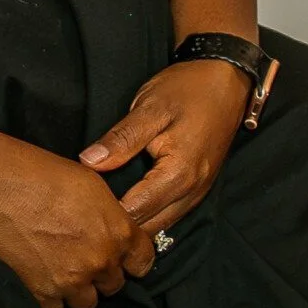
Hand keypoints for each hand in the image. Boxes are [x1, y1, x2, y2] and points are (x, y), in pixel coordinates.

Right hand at [0, 135, 150, 307]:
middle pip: (115, 285)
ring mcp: (72, 280)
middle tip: (88, 262)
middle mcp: (100, 260)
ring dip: (80, 292)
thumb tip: (112, 228)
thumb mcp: (94, 186)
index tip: (125, 260)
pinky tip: (48, 286)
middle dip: (103, 275)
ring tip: (68, 276)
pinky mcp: (43, 291)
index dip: (134, 261)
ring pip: (88, 304)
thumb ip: (110, 216)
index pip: (144, 261)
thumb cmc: (47, 176)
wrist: (4, 188)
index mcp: (118, 232)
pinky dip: (53, 303)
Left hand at [79, 58, 248, 238]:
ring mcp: (197, 193)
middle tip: (86, 212)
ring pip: (160, 226)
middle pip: (147, 228)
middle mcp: (191, 192)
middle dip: (118, 225)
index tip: (80, 206)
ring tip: (103, 212)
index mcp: (178, 174)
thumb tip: (89, 162)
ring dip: (134, 225)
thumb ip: (122, 138)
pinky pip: (170, 215)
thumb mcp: (151, 107)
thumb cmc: (189, 89)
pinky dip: (149, 217)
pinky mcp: (198, 189)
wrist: (227, 80)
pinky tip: (128, 207)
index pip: (134, 212)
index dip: (105, 213)